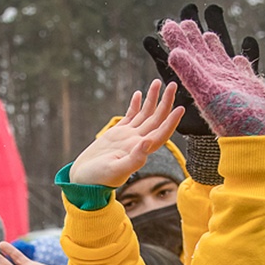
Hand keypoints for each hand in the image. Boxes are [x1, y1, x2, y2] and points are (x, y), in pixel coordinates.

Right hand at [69, 80, 183, 186]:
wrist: (84, 181)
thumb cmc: (99, 179)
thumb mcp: (116, 170)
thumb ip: (134, 159)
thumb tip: (148, 143)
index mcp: (140, 151)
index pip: (161, 134)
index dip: (171, 122)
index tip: (180, 108)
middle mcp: (138, 142)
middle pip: (156, 120)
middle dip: (166, 103)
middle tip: (172, 85)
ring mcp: (128, 137)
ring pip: (145, 115)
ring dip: (152, 99)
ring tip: (158, 83)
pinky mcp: (117, 134)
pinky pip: (131, 117)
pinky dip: (136, 105)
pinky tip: (139, 94)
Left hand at [161, 19, 264, 136]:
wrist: (259, 136)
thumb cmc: (232, 119)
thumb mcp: (207, 93)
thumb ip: (191, 73)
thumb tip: (173, 52)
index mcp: (203, 81)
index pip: (186, 56)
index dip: (177, 41)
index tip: (169, 24)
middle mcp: (216, 81)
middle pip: (201, 55)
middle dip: (193, 38)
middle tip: (186, 20)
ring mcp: (234, 84)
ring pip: (222, 60)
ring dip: (215, 46)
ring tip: (208, 33)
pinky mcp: (251, 88)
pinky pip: (244, 70)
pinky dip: (241, 62)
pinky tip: (240, 54)